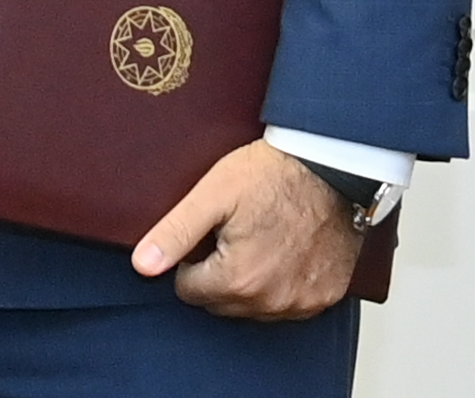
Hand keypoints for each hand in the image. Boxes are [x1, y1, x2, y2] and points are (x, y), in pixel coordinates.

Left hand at [133, 141, 360, 319]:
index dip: (190, 261)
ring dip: (249, 283)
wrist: (331, 167)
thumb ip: (175, 234)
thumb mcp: (212, 195)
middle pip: (220, 303)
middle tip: (231, 234)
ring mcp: (303, 302)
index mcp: (239, 280)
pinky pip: (289, 305)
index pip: (189, 291)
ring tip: (258, 240)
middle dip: (217, 275)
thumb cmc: (272, 174)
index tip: (206, 234)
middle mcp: (272, 301)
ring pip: (254, 308)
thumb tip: (143, 266)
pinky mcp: (326, 296)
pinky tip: (284, 253)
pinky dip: (281, 286)